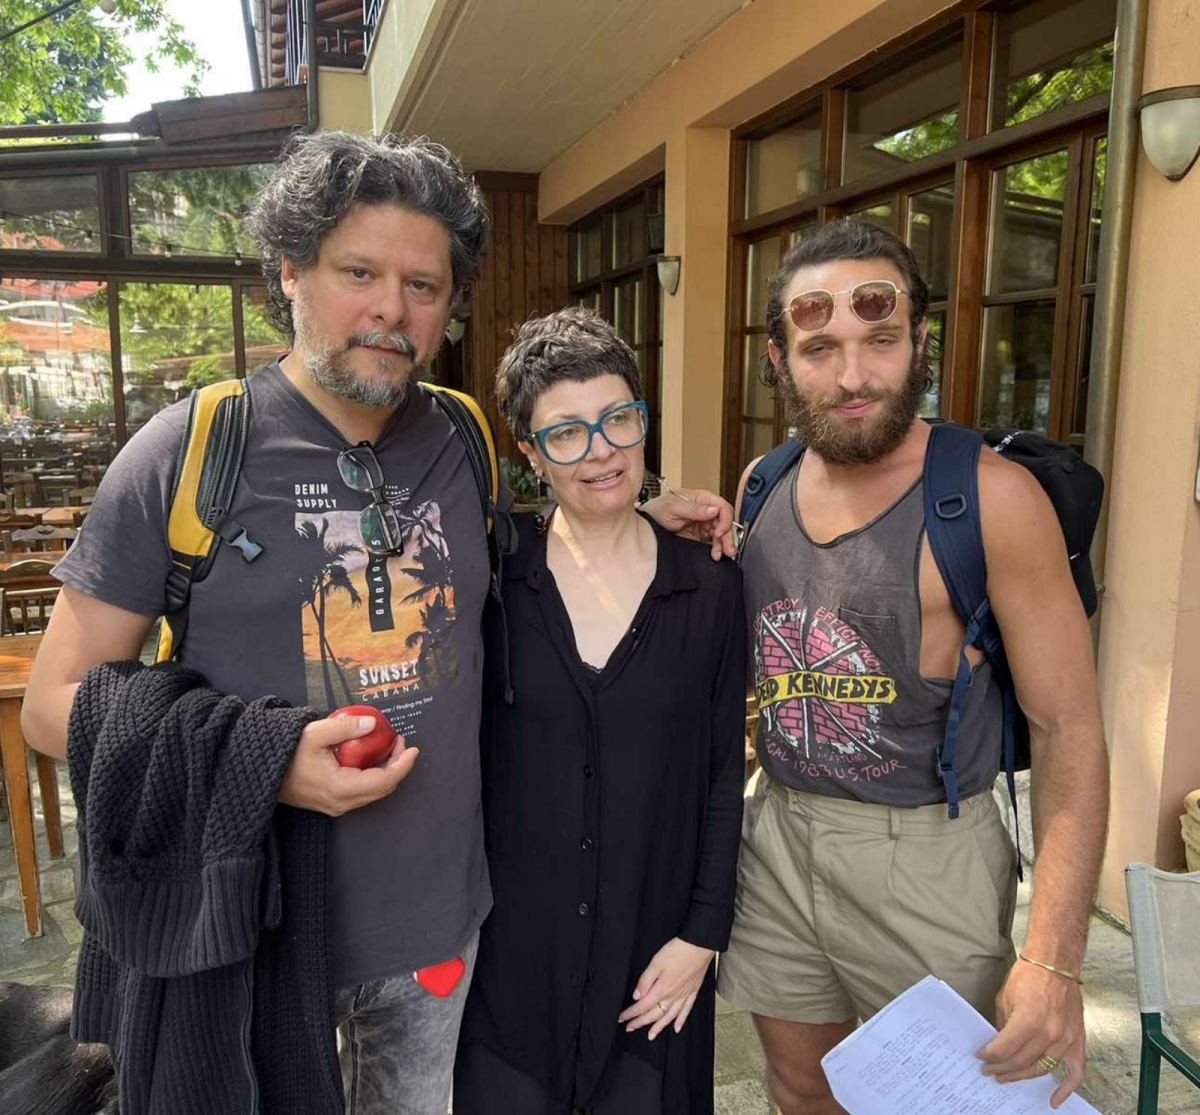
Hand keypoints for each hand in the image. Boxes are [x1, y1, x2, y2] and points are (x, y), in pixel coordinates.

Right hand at [278, 714, 418, 816]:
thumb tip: (372, 724)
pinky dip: (373, 775)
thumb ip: (344, 727)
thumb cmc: (286, 753)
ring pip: (373, 792)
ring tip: (388, 745)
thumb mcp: (315, 733)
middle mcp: (342, 803)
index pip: (384, 781)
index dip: (403, 765)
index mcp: (341, 788)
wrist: (260, 773)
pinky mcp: (332, 803)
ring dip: (386, 770)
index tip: (413, 748)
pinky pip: (362, 792)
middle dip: (397, 765)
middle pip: (382, 788)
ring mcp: (336, 806)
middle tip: (399, 741)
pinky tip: (371, 756)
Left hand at [617, 938, 715, 1039]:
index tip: (622, 1018)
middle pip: (654, 1014)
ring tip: (651, 1036)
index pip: (642, 1005)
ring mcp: (684, 995)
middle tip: (630, 1028)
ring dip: (659, 1027)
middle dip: (640, 1022)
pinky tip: (676, 1027)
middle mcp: (673, 996)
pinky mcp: (693, 991)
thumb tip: (637, 996)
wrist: (700, 945)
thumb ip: (645, 980)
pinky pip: (686, 1011)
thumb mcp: (656, 962)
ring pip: (669, 1017)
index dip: (631, 1013)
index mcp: (661, 989)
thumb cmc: (678, 951)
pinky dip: (681, 1021)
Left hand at [641, 487, 735, 559]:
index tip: (720, 532)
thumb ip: (693, 509)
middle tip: (727, 549)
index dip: (725, 520)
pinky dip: (716, 549)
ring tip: (719, 555)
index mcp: (700, 499)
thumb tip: (713, 509)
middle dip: (728, 536)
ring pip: (721, 533)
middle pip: (724, 521)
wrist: (644, 527)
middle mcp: (704, 510)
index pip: (722, 506)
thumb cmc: (655, 511)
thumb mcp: (672, 508)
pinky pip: (713, 542)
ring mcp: (702, 524)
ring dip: (723, 544)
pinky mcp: (699, 536)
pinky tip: (715, 555)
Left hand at [978, 958, 1086, 1107]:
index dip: (989, 1056)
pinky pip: (1076, 1072)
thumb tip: (997, 1046)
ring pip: (1041, 1069)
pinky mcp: (1077, 1040)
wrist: (1056, 964)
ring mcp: (1065, 1039)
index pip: (1004, 1050)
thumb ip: (1003, 1026)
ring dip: (1022, 1076)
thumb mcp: (1005, 998)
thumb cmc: (1028, 976)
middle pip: (1021, 1062)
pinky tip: (1054, 1100)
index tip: (980, 1057)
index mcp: (1028, 1021)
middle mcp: (1049, 1034)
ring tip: (1006, 1077)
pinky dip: (1066, 1089)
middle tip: (989, 1071)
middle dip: (1001, 1068)